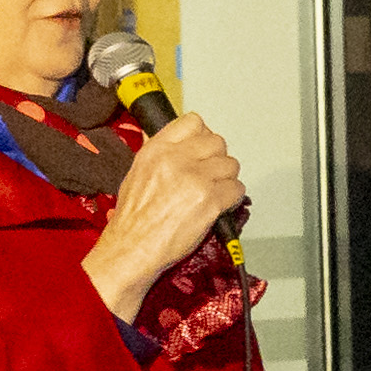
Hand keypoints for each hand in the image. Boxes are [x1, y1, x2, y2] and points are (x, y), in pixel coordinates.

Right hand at [86, 109, 246, 317]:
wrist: (132, 248)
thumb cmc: (133, 219)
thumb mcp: (137, 173)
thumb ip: (162, 155)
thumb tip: (183, 145)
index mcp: (156, 149)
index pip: (193, 122)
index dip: (202, 136)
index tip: (202, 150)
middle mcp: (176, 159)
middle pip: (218, 142)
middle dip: (217, 160)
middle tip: (210, 177)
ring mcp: (195, 178)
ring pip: (231, 165)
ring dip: (227, 180)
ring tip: (213, 194)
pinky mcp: (210, 200)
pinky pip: (237, 190)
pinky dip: (233, 199)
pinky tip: (219, 207)